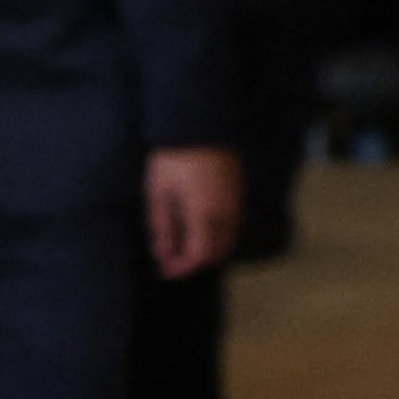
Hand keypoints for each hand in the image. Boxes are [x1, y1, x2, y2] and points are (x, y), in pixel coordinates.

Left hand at [145, 144, 242, 280]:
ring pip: (229, 239)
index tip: (166, 272)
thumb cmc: (173, 159)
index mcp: (204, 214)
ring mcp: (237, 202)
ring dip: (208, 250)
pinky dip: (218, 236)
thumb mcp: (159, 192)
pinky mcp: (239, 193)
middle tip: (172, 263)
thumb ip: (162, 226)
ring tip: (182, 248)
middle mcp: (227, 212)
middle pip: (218, 251)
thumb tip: (162, 254)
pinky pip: (233, 225)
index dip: (183, 268)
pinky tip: (198, 231)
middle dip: (195, 262)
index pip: (200, 254)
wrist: (200, 126)